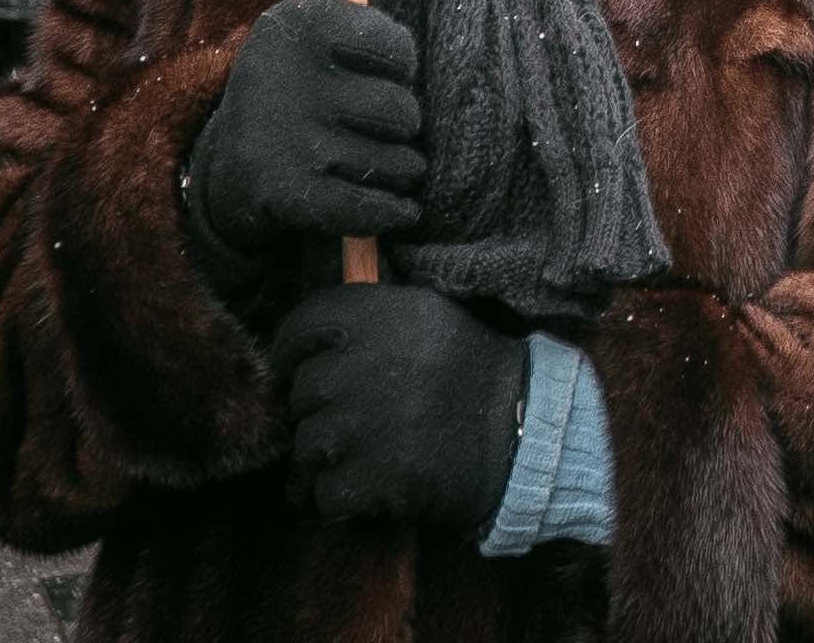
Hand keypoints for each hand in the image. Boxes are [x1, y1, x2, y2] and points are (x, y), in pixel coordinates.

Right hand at [187, 0, 427, 265]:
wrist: (229, 167)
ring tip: (382, 165)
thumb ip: (372, 4)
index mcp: (299, 23)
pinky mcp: (284, 191)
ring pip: (394, 163)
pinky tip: (401, 210)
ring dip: (400, 172)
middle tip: (385, 130)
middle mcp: (287, 74)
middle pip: (402, 110)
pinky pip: (367, 208)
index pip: (399, 50)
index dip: (402, 72)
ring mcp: (284, 136)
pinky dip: (391, 212)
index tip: (384, 77)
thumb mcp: (321, 34)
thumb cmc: (299, 91)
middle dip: (403, 127)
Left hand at [267, 285, 528, 530]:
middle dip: (316, 410)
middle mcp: (362, 364)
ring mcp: (362, 423)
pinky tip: (362, 489)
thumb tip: (311, 338)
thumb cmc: (474, 373)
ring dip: (323, 458)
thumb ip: (370, 320)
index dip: (292, 351)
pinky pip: (322, 492)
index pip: (301, 326)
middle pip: (301, 391)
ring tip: (353, 460)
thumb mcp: (428, 316)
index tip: (298, 369)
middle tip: (346, 423)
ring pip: (306, 446)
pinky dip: (336, 498)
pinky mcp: (371, 476)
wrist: (521, 434)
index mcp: (379, 316)